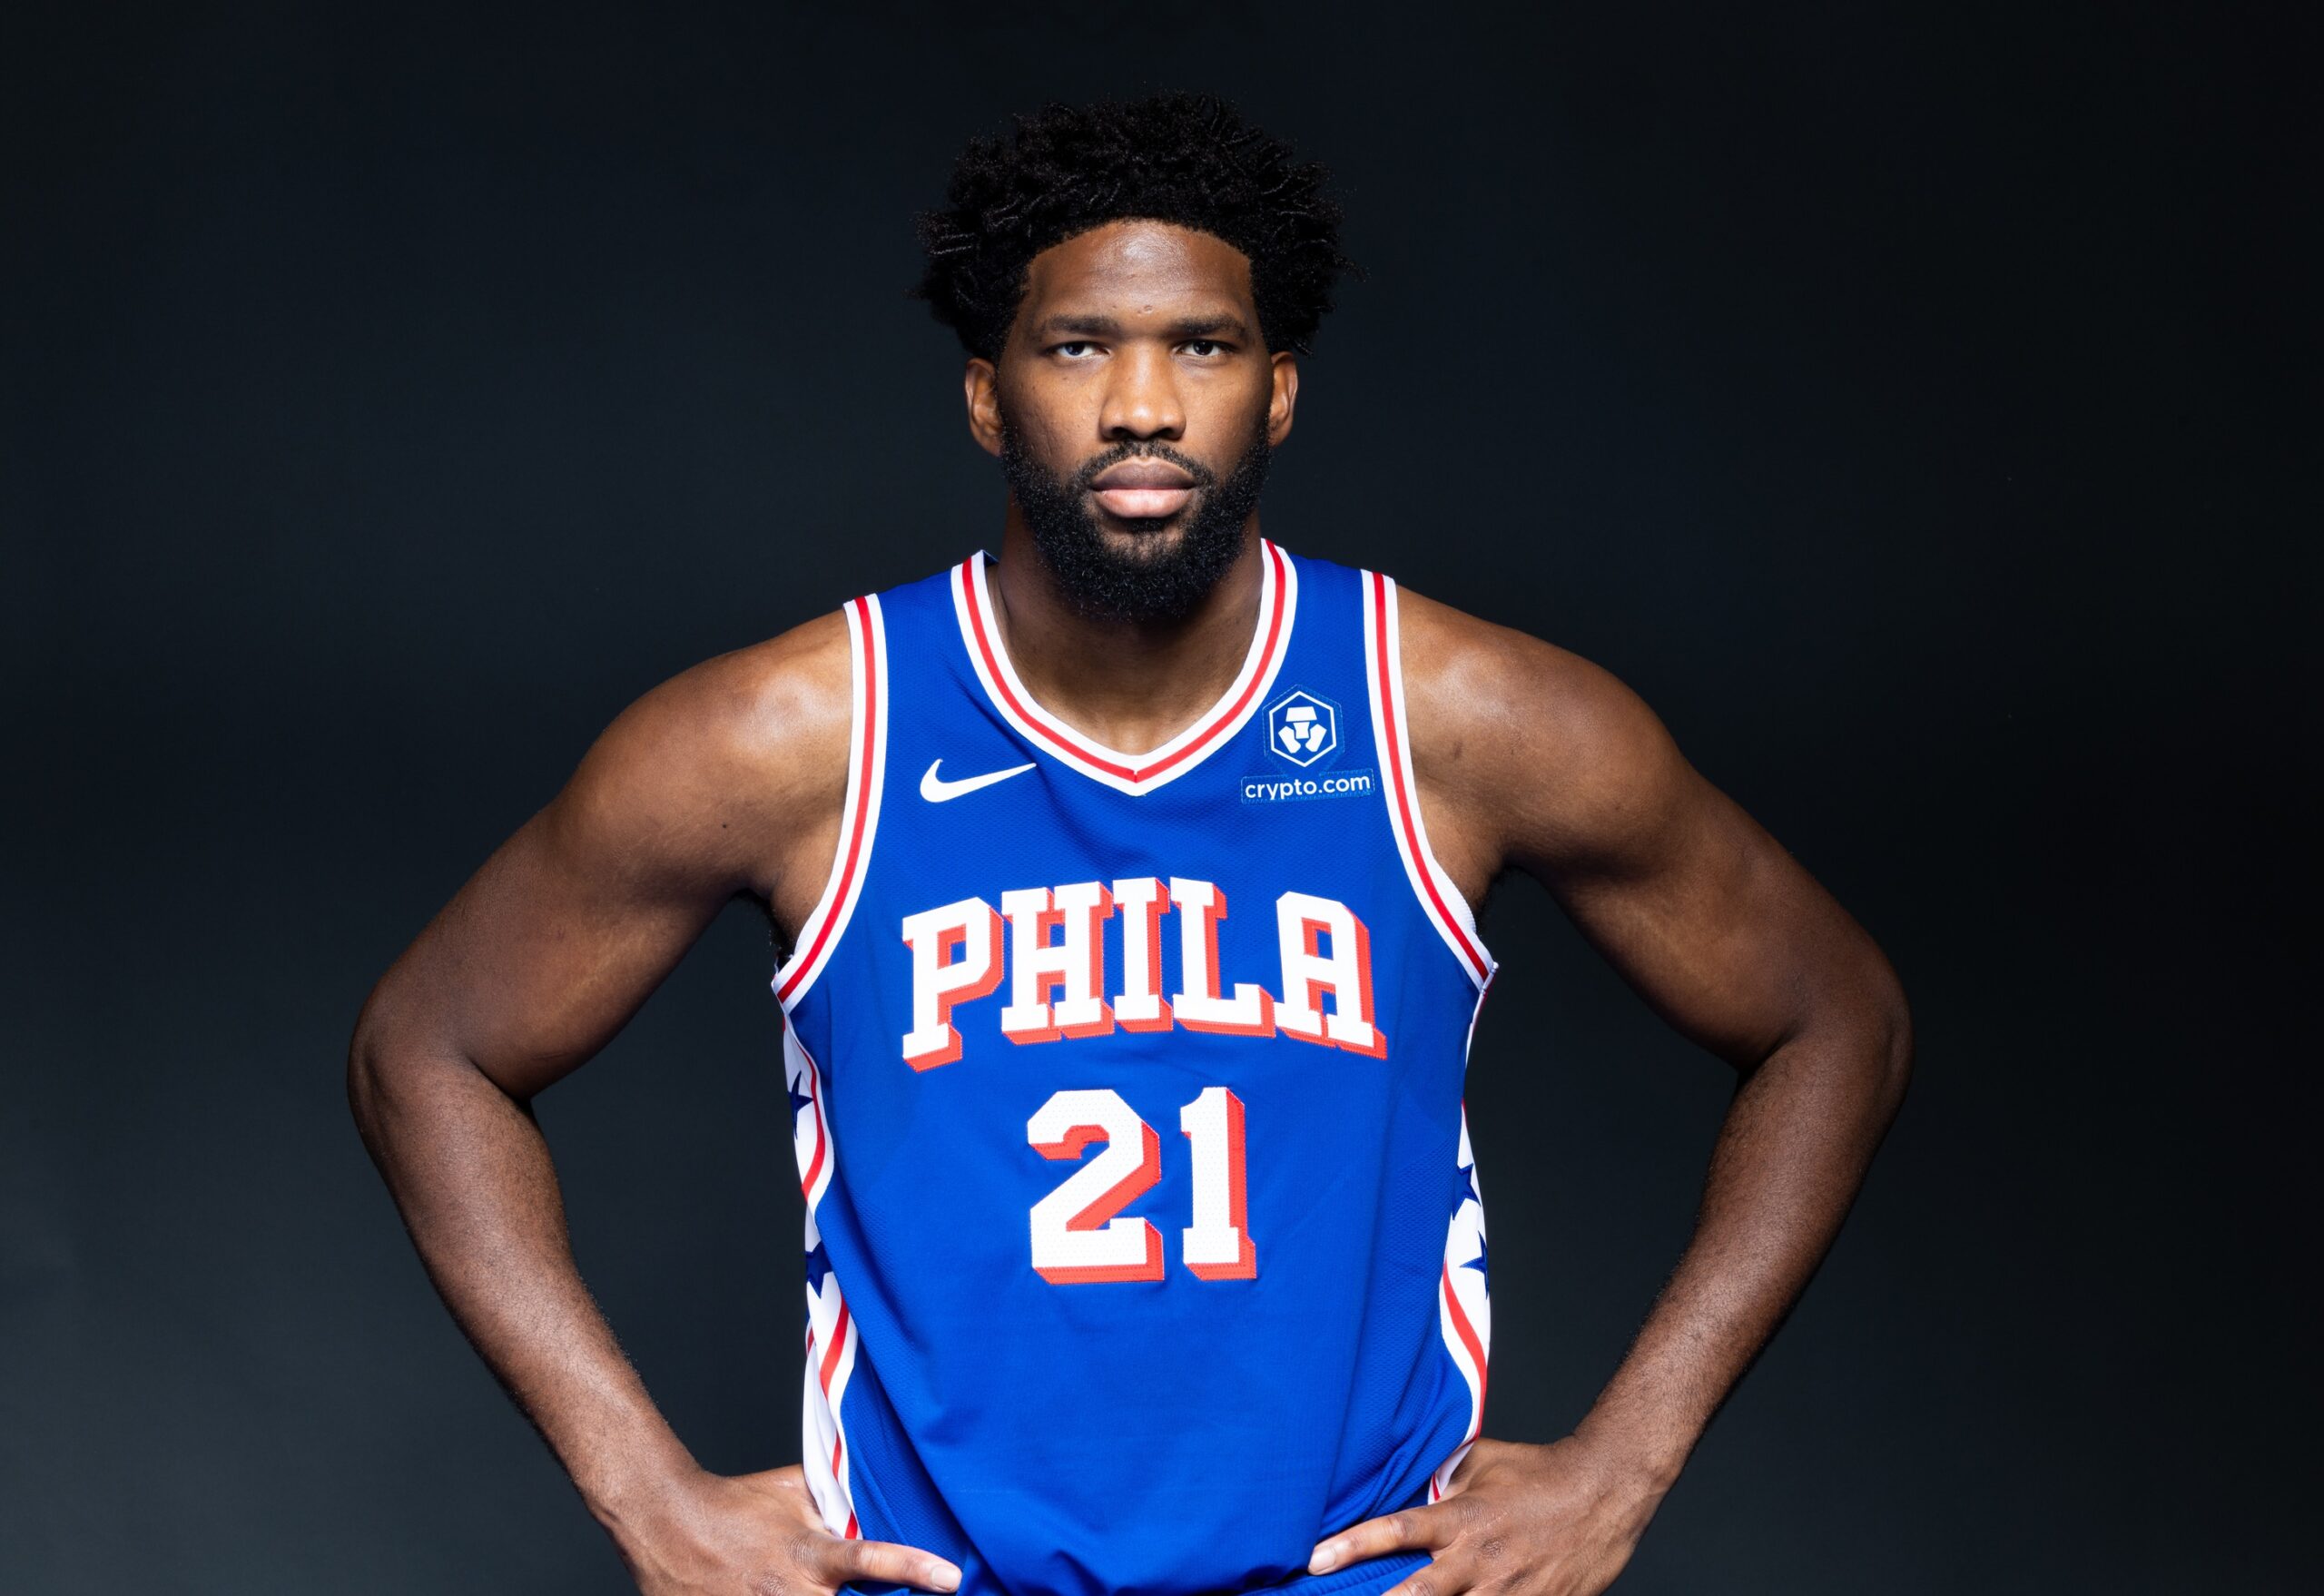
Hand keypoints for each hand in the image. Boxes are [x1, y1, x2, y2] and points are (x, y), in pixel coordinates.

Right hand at [610, 1463, 961, 1594]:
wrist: (667, 1521)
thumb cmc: (735, 1504)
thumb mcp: (792, 1492)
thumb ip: (836, 1502)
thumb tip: (873, 1499)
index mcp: (809, 1556)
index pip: (870, 1560)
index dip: (913, 1568)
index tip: (951, 1579)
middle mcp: (791, 1593)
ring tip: (791, 1586)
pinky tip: (766, 1595)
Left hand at [1305, 1438, 1664, 1595]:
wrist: (1605, 1490)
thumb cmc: (1540, 1471)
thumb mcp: (1482, 1462)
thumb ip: (1443, 1480)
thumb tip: (1412, 1486)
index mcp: (1461, 1518)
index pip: (1395, 1530)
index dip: (1352, 1546)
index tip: (1314, 1560)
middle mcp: (1478, 1559)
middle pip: (1417, 1594)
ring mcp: (1509, 1591)